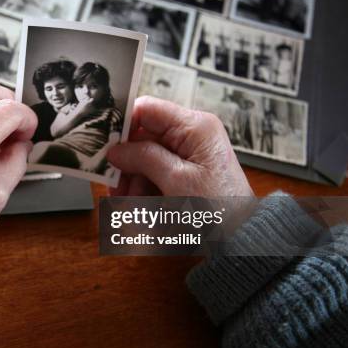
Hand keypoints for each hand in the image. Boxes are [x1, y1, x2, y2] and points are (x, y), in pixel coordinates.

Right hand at [106, 96, 252, 196]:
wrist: (242, 238)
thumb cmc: (219, 209)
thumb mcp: (177, 181)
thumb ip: (144, 158)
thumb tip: (115, 149)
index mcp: (194, 126)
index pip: (147, 109)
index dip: (123, 125)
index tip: (106, 146)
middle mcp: (191, 134)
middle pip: (143, 137)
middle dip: (127, 162)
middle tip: (114, 185)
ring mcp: (188, 153)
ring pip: (145, 158)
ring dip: (133, 181)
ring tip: (129, 205)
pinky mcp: (185, 171)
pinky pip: (156, 173)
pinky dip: (144, 189)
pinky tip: (141, 208)